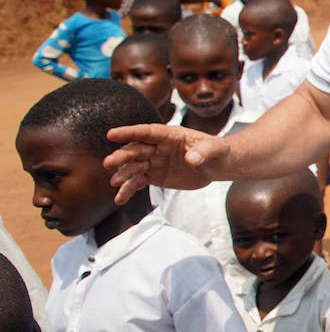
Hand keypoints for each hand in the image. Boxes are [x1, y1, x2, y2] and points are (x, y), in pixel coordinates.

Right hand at [103, 124, 229, 203]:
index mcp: (169, 135)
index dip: (130, 132)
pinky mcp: (154, 176)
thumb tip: (192, 159)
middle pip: (136, 150)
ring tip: (115, 183)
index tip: (111, 134)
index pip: (147, 132)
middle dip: (122, 156)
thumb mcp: (216, 149)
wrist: (217, 165)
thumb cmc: (216, 151)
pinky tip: (119, 199)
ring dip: (123, 174)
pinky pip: (138, 183)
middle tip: (109, 163)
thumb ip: (204, 152)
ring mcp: (154, 162)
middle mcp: (157, 147)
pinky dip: (128, 190)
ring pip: (134, 167)